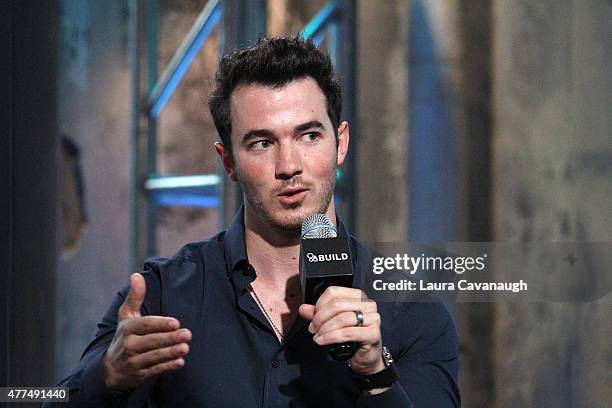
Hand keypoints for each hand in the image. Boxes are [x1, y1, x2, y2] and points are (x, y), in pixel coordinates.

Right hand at [102, 273, 191, 389]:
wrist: (111, 369)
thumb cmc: (124, 335)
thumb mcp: (126, 316)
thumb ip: (135, 296)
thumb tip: (136, 275)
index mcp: (128, 328)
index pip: (145, 325)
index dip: (160, 324)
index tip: (176, 322)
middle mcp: (129, 345)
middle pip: (151, 341)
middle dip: (170, 338)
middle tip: (187, 334)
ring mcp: (134, 362)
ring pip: (154, 357)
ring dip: (170, 353)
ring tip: (185, 348)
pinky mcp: (140, 375)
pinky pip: (155, 370)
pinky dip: (167, 367)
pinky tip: (180, 362)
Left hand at [298, 286, 384, 375]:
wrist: (366, 358)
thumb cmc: (352, 338)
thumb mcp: (332, 323)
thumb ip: (319, 314)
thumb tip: (304, 309)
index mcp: (358, 296)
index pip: (334, 292)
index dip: (319, 304)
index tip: (312, 316)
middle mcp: (367, 305)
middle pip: (337, 304)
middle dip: (320, 318)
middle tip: (313, 328)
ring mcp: (373, 318)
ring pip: (342, 318)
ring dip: (325, 328)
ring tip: (318, 336)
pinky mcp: (373, 333)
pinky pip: (347, 332)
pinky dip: (331, 337)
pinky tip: (324, 341)